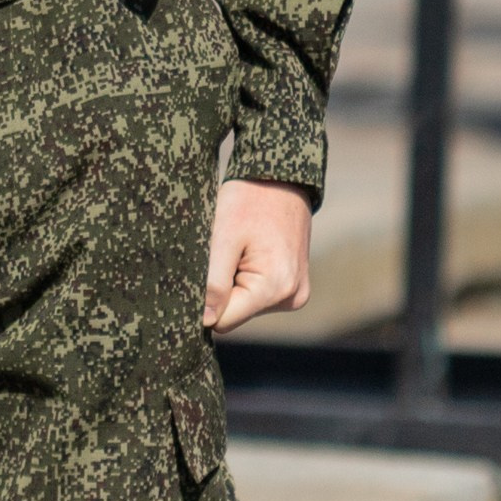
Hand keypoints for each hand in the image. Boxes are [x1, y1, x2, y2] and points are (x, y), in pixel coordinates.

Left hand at [204, 178, 312, 330]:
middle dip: (223, 289)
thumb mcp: (223, 237)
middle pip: (236, 314)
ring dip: (235, 282)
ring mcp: (295, 294)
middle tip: (227, 252)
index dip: (207, 298)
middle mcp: (291, 297)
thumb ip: (213, 284)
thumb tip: (204, 322)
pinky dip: (248, 279)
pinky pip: (259, 296)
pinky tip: (252, 252)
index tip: (206, 268)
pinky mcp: (295, 287)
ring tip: (241, 248)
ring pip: (245, 306)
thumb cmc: (249, 201)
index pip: (223, 320)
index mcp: (275, 287)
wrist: (281, 178)